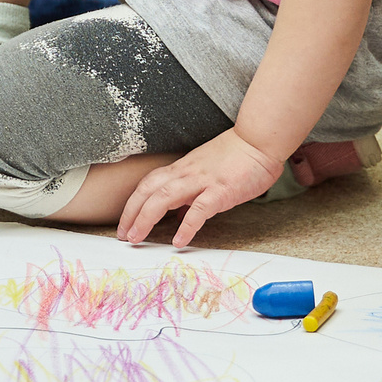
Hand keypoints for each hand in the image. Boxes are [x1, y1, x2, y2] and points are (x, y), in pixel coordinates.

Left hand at [116, 129, 285, 247]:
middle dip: (131, 214)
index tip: (124, 224)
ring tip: (136, 239)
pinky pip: (199, 209)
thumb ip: (190, 189)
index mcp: (181, 169)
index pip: (148, 185)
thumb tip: (179, 212)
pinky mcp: (221, 190)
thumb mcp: (205, 171)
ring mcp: (202, 181)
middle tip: (123, 236)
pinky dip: (186, 226)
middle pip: (148, 191)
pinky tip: (179, 241)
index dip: (132, 204)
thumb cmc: (236, 156)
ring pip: (164, 198)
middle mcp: (186, 173)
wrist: (259, 140)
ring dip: (146, 219)